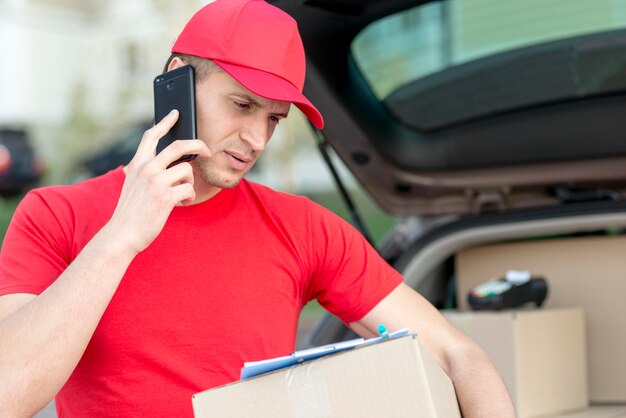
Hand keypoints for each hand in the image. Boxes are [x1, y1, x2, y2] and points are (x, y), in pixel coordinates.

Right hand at [107, 110, 210, 253]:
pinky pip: (189, 190)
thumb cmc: (131, 212)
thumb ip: (147, 171)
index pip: (151, 136)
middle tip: (207, 151)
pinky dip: (188, 198)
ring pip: (187, 171)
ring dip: (188, 184)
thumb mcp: (133, 185)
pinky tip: (179, 204)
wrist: (122, 234)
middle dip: (198, 145)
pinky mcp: (165, 196)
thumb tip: (173, 163)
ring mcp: (156, 182)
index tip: (176, 113)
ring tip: (179, 195)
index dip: (165, 122)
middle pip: (179, 146)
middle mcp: (146, 169)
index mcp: (138, 165)